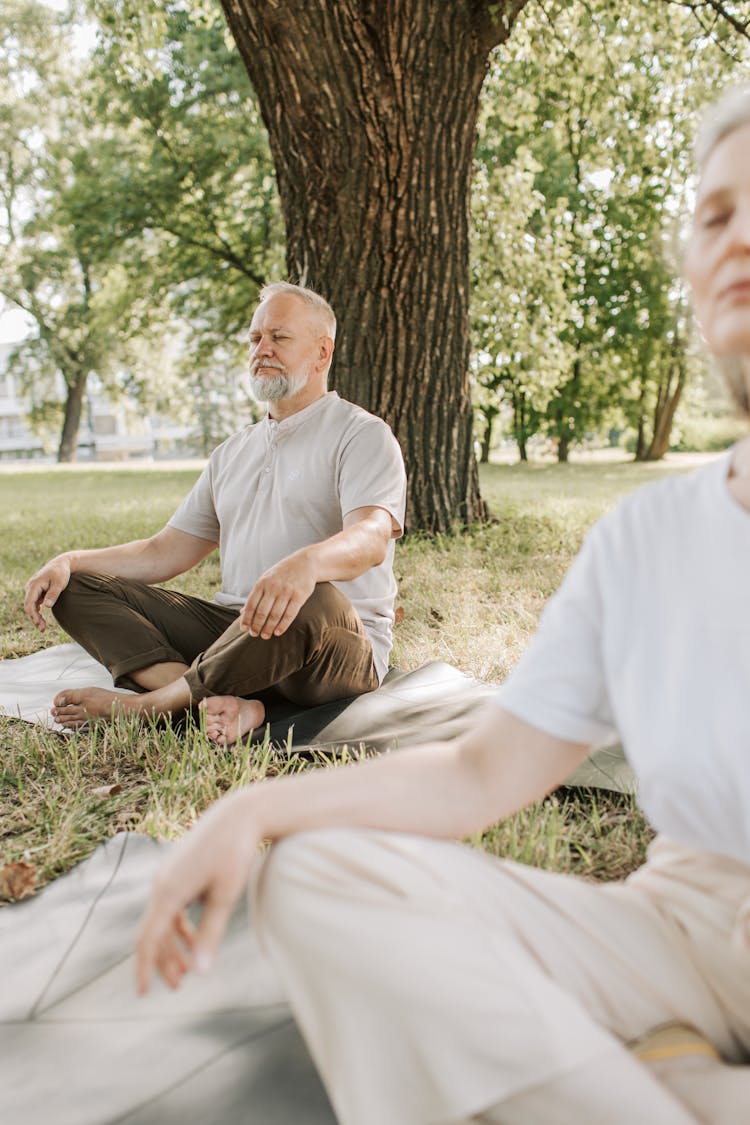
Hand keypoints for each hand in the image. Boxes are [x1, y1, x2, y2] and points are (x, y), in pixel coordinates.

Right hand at [23, 556, 71, 631]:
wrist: (61, 564)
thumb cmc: (61, 573)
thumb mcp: (59, 583)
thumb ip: (53, 594)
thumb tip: (47, 606)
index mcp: (34, 585)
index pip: (29, 602)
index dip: (33, 614)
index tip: (39, 623)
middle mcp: (30, 587)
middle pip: (29, 606)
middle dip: (34, 618)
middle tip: (42, 629)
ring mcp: (33, 589)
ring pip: (31, 605)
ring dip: (36, 616)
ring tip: (42, 627)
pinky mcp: (36, 591)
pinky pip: (34, 603)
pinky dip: (37, 611)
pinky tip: (41, 619)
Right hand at [135, 791, 258, 993]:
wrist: (237, 816)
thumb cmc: (233, 854)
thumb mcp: (225, 896)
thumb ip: (210, 934)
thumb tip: (201, 973)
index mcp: (168, 891)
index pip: (148, 939)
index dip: (144, 968)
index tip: (143, 993)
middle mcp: (161, 883)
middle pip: (154, 933)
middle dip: (163, 962)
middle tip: (179, 987)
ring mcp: (168, 876)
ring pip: (162, 921)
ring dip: (172, 946)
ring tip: (186, 971)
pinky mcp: (177, 871)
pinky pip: (170, 907)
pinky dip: (178, 927)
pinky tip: (192, 940)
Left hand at [239, 552, 315, 638]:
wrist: (305, 562)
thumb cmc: (283, 573)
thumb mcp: (266, 579)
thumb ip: (256, 595)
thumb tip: (242, 612)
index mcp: (262, 583)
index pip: (251, 604)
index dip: (246, 618)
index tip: (243, 629)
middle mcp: (273, 587)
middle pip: (262, 612)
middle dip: (257, 626)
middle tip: (254, 635)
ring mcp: (287, 591)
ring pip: (275, 615)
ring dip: (268, 628)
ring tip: (265, 636)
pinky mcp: (299, 596)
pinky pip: (289, 614)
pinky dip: (282, 625)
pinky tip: (278, 632)